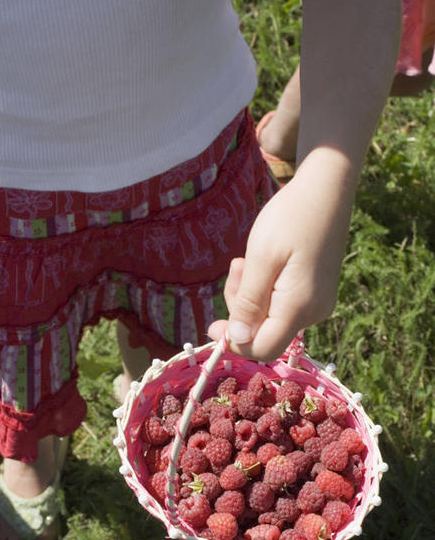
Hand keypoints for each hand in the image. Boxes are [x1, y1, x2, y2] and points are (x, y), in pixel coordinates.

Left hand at [208, 165, 351, 360]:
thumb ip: (249, 303)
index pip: (263, 350)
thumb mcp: (261, 259)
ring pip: (271, 319)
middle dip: (240, 311)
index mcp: (299, 308)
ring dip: (250, 296)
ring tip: (246, 261)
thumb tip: (238, 341)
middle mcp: (314, 313)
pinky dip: (265, 290)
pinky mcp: (317, 294)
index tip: (212, 323)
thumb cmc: (290, 218)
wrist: (326, 190)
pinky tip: (263, 263)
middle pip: (264, 334)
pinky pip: (282, 305)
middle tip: (236, 269)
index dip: (235, 343)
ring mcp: (318, 304)